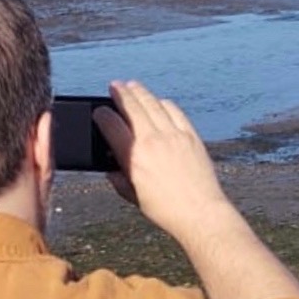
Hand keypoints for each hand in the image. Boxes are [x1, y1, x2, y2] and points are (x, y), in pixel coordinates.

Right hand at [94, 80, 232, 240]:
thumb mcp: (134, 197)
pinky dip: (164, 103)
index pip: (112, 125)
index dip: (102, 115)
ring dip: (141, 92)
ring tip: (133, 86)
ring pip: (154, 103)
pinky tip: (159, 102)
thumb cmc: (166, 209)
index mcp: (134, 156)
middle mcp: (153, 140)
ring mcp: (173, 134)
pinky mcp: (190, 135)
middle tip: (115, 86)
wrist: (200, 212)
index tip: (98, 111)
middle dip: (121, 92)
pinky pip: (175, 111)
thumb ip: (119, 180)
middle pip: (133, 106)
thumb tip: (111, 170)